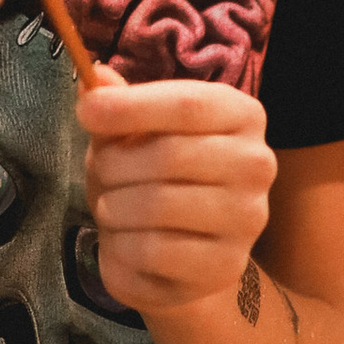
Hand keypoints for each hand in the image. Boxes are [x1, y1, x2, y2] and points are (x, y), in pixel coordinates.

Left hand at [79, 77, 276, 318]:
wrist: (181, 251)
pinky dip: (121, 247)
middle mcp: (256, 164)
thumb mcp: (136, 132)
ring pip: (157, 206)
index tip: (86, 111)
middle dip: (114, 163)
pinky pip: (153, 252)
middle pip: (170, 155)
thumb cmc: (156, 176)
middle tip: (98, 170)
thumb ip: (119, 105)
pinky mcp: (225, 265)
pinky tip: (124, 241)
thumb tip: (96, 78)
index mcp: (242, 115)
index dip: (131, 106)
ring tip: (111, 207)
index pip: (187, 104)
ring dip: (113, 207)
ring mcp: (247, 219)